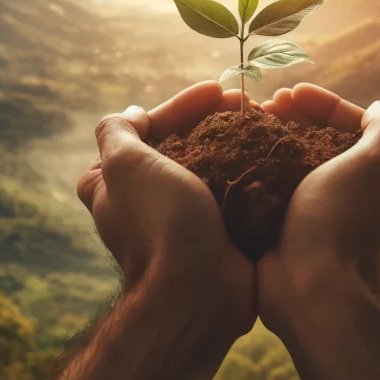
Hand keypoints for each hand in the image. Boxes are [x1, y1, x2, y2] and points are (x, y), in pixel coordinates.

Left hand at [77, 81, 255, 337]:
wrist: (197, 290)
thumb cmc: (158, 222)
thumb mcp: (124, 163)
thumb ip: (116, 130)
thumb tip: (131, 113)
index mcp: (111, 183)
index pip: (147, 128)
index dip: (182, 105)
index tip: (217, 90)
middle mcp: (142, 200)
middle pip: (180, 144)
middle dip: (213, 119)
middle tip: (249, 103)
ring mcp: (180, 219)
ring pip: (209, 166)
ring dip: (235, 142)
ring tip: (263, 123)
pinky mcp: (213, 234)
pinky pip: (231, 192)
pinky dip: (248, 171)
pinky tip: (268, 155)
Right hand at [258, 84, 379, 319]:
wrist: (311, 289)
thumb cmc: (345, 221)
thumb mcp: (375, 163)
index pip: (364, 125)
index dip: (327, 105)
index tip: (292, 92)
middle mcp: (375, 192)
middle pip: (335, 140)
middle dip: (300, 118)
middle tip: (267, 104)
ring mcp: (339, 210)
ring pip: (309, 160)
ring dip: (283, 138)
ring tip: (254, 122)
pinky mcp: (308, 225)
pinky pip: (291, 184)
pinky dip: (272, 164)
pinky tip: (250, 148)